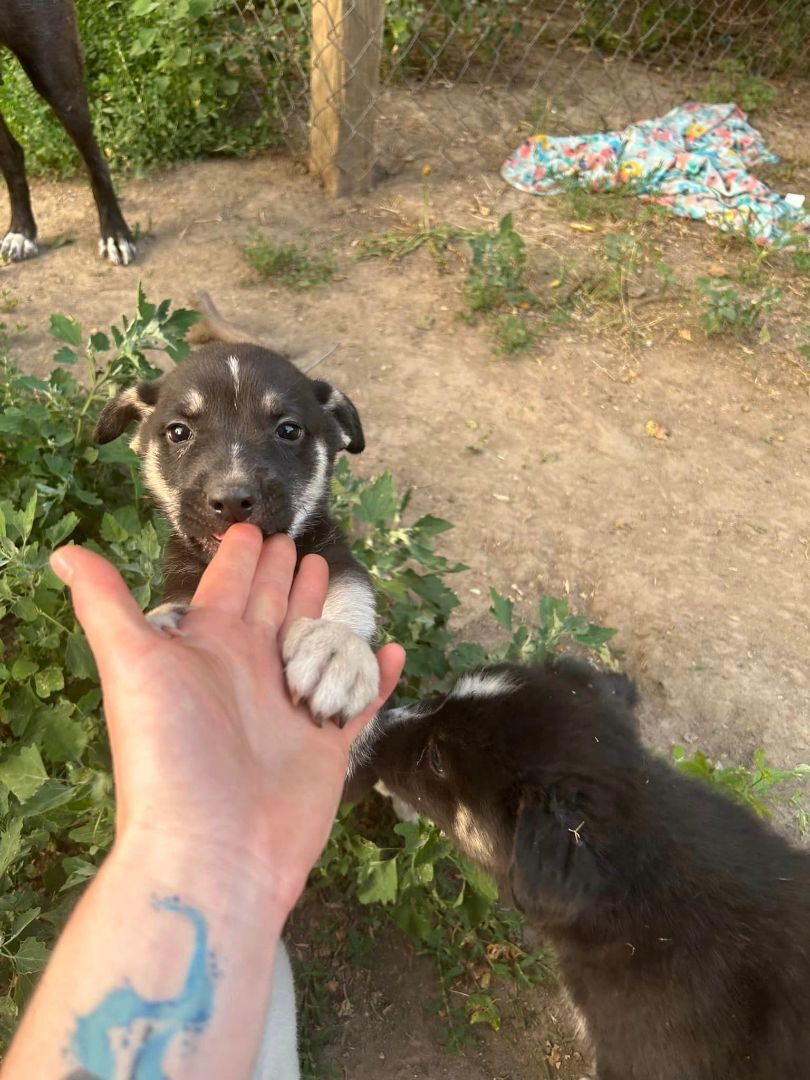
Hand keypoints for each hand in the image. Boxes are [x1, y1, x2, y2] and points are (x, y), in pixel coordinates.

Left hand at [50, 526, 403, 913]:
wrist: (212, 848)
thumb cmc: (169, 753)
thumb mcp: (133, 666)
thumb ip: (106, 605)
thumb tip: (63, 552)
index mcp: (210, 650)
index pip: (226, 589)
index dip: (237, 559)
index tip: (251, 528)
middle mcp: (250, 673)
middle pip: (271, 609)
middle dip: (281, 575)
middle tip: (296, 544)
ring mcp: (290, 708)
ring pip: (314, 645)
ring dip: (321, 611)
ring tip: (329, 577)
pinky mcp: (327, 744)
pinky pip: (359, 700)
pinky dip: (375, 676)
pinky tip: (389, 651)